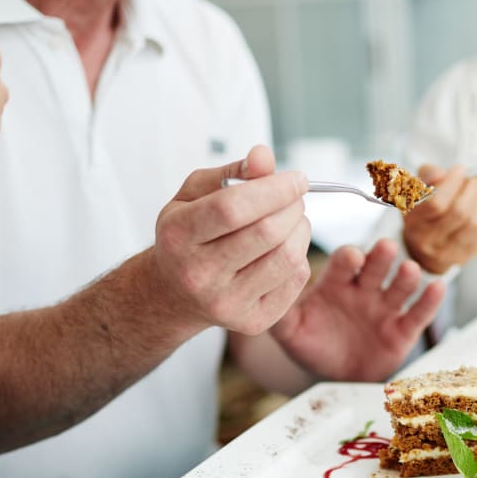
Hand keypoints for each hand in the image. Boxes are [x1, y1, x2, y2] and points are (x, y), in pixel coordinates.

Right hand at [148, 145, 311, 338]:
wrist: (175, 293)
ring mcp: (225, 302)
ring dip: (301, 230)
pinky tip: (284, 248)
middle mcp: (198, 274)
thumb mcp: (194, 195)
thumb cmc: (188, 235)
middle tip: (295, 198)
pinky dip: (300, 258)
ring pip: (287, 258)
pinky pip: (294, 281)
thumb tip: (264, 156)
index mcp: (177, 236)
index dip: (273, 189)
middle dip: (292, 207)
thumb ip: (231, 173)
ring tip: (292, 220)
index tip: (297, 178)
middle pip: (266, 233)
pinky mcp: (251, 321)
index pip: (232, 209)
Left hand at [271, 238, 444, 381]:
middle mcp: (364, 289)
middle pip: (376, 266)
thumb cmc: (311, 344)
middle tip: (384, 249)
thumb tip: (264, 292)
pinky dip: (430, 301)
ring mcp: (385, 308)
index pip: (345, 263)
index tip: (351, 259)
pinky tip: (437, 288)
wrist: (333, 374)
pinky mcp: (403, 330)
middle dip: (381, 257)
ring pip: (400, 286)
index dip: (349, 259)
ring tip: (410, 271)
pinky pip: (418, 314)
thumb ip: (279, 313)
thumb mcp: (290, 330)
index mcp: (336, 283)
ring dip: (407, 276)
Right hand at [401, 163, 476, 273]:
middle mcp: (426, 242)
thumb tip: (440, 173)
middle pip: (458, 213)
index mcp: (412, 223)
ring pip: (472, 222)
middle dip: (470, 190)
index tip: (459, 169)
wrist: (424, 247)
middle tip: (472, 177)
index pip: (435, 204)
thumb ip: (426, 176)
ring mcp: (446, 253)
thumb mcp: (416, 190)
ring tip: (475, 187)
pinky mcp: (463, 256)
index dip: (451, 184)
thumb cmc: (422, 212)